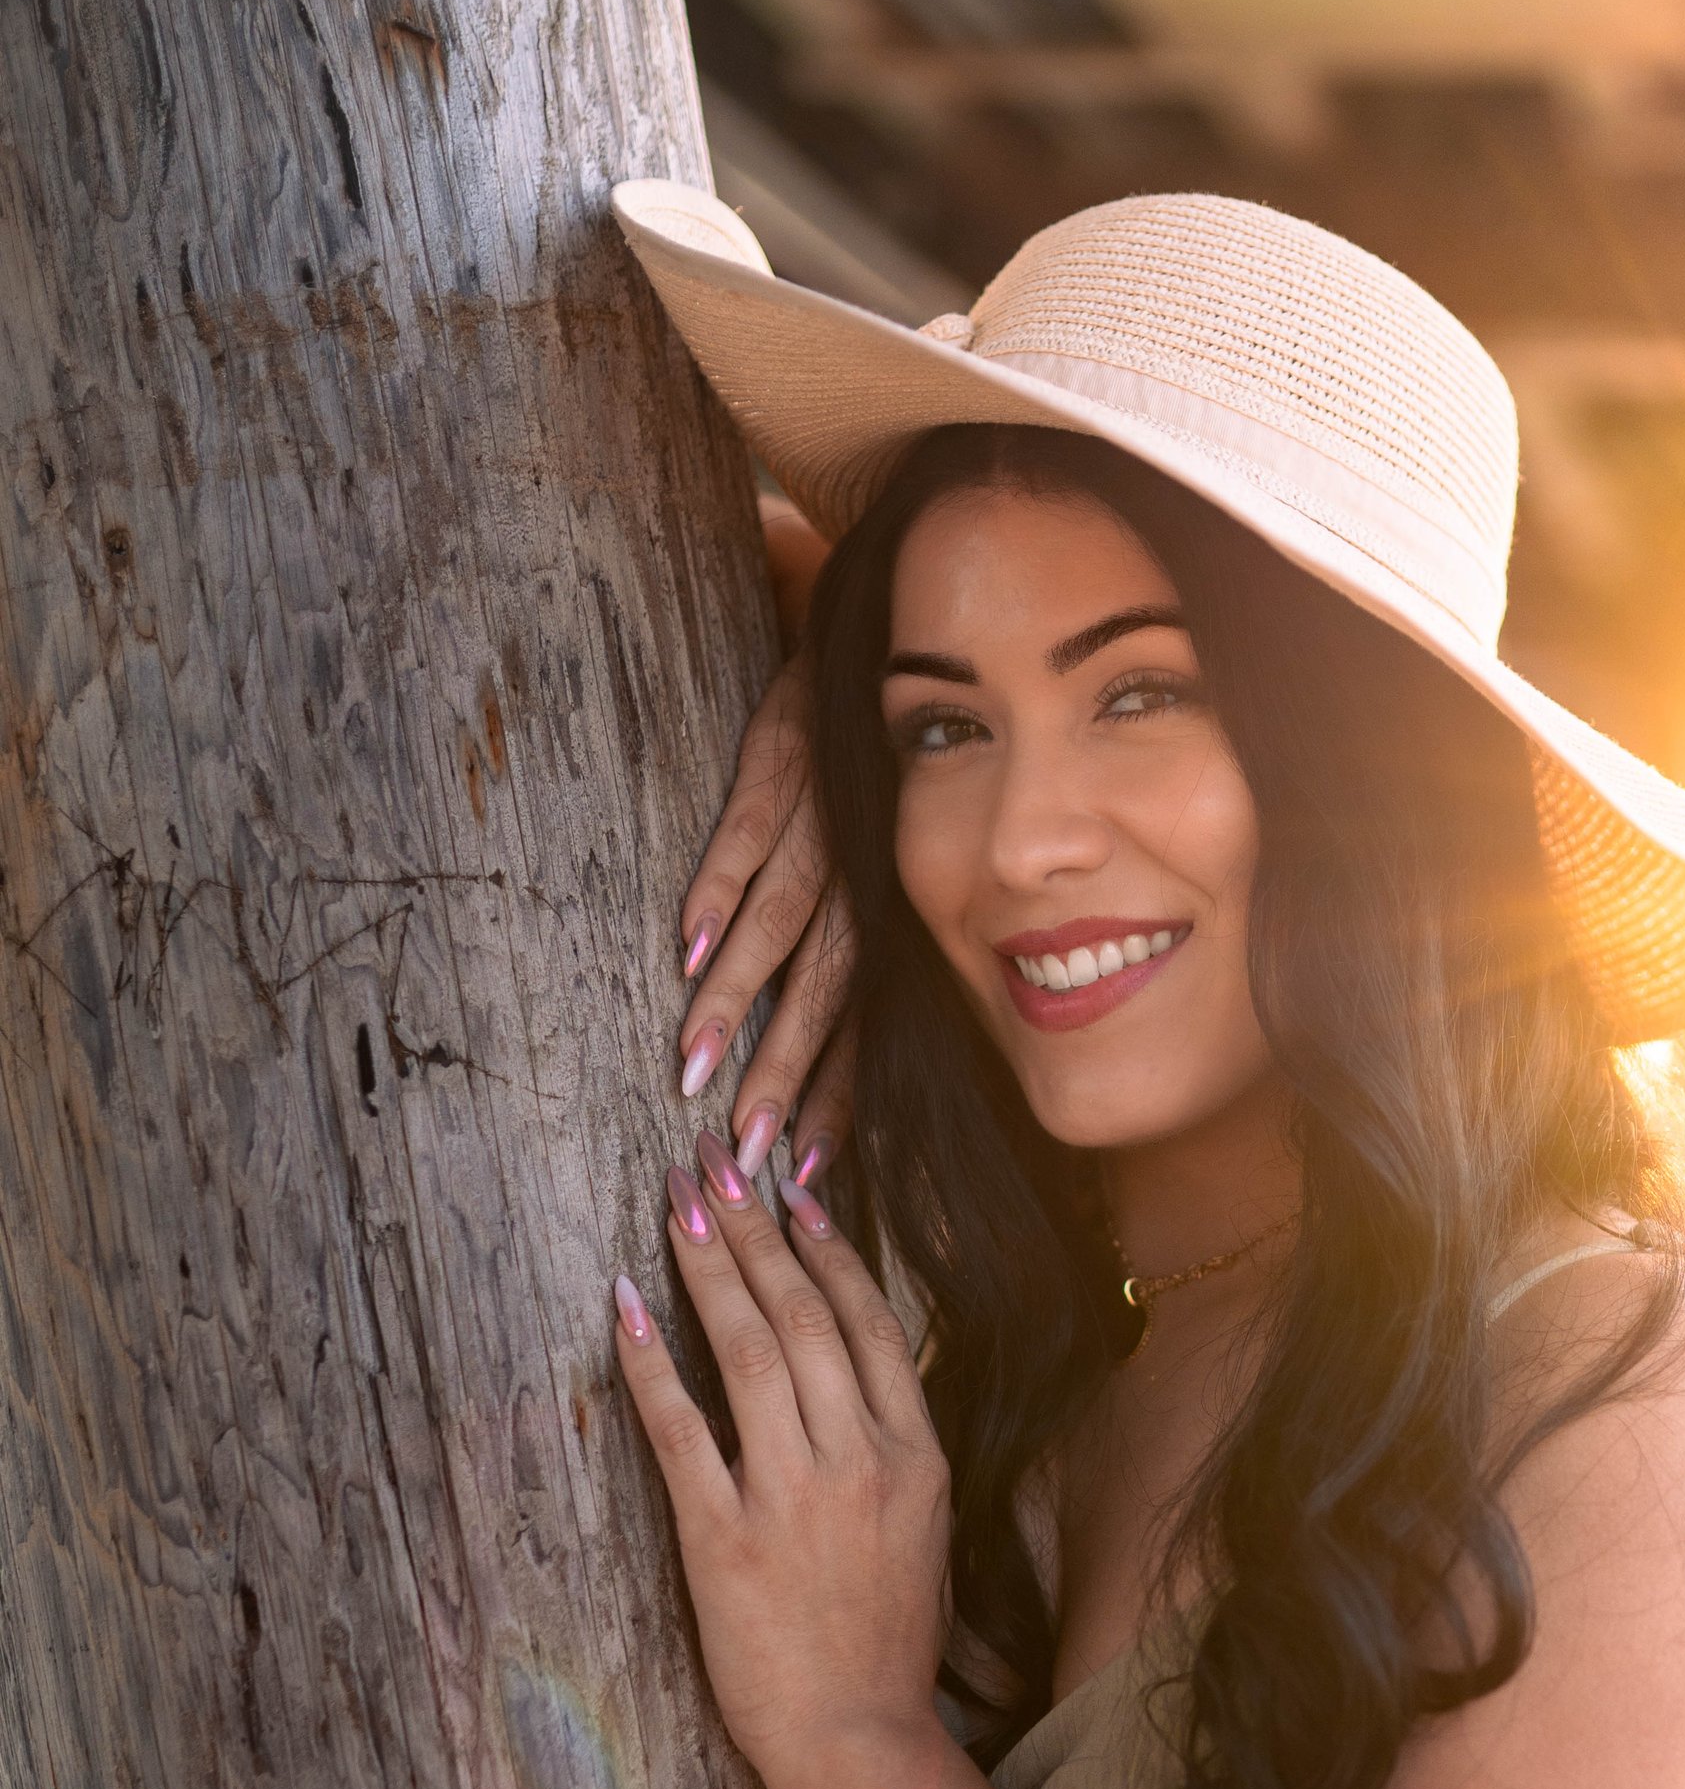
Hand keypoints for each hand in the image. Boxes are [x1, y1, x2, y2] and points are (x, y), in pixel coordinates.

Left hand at [612, 1128, 952, 1788]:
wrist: (860, 1739)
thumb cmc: (890, 1644)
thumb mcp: (925, 1532)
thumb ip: (894, 1450)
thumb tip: (856, 1376)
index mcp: (916, 1455)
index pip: (868, 1323)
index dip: (827, 1248)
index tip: (792, 1193)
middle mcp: (858, 1459)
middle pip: (801, 1316)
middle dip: (753, 1231)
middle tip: (712, 1168)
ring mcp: (790, 1494)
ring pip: (745, 1350)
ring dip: (706, 1268)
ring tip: (674, 1208)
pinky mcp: (722, 1537)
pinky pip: (679, 1428)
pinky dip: (649, 1361)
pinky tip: (626, 1307)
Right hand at [677, 502, 856, 1183]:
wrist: (875, 615)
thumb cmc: (877, 751)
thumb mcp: (890, 844)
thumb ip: (858, 936)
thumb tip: (811, 1040)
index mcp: (889, 900)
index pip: (865, 1016)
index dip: (835, 1093)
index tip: (805, 1172)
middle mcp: (864, 869)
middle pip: (823, 991)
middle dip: (782, 1075)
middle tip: (743, 1151)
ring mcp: (823, 813)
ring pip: (782, 922)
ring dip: (737, 1000)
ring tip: (694, 1068)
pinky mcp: (783, 754)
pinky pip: (752, 829)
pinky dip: (722, 886)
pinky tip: (688, 945)